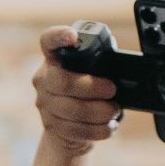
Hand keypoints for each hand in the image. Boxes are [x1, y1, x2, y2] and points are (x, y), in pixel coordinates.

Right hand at [33, 26, 122, 155]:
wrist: (71, 129)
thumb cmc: (88, 94)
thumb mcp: (94, 73)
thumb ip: (101, 63)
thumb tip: (120, 60)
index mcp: (55, 59)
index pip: (49, 41)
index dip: (58, 36)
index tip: (72, 35)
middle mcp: (44, 79)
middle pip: (62, 81)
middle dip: (91, 87)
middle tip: (112, 89)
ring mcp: (44, 103)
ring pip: (70, 109)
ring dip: (98, 112)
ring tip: (114, 111)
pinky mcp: (50, 125)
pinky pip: (74, 129)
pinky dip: (97, 129)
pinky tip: (108, 126)